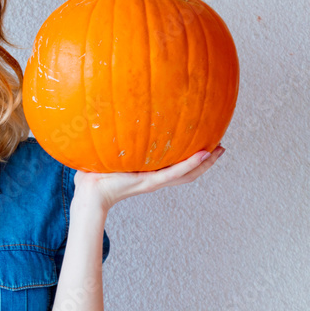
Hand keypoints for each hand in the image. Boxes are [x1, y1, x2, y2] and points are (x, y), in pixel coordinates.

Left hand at [73, 145, 225, 212]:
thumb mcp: (109, 154)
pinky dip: (191, 164)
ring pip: (187, 174)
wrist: (88, 192)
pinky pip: (175, 173)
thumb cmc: (94, 174)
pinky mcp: (150, 182)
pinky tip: (204, 154)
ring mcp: (154, 181)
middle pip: (188, 172)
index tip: (206, 144)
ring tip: (219, 150)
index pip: (176, 167)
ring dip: (205, 163)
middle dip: (206, 161)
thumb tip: (111, 118)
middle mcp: (155, 178)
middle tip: (221, 146)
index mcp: (148, 173)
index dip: (193, 158)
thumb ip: (115, 141)